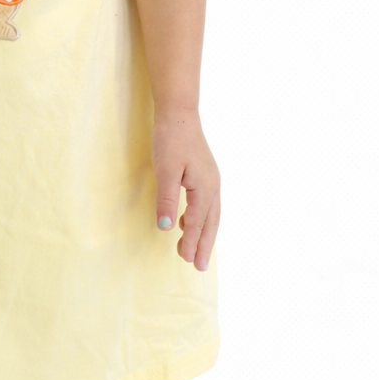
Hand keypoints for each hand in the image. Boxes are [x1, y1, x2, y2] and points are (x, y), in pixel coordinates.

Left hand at [152, 107, 219, 270]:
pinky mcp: (205, 173)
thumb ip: (167, 200)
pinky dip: (200, 217)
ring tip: (195, 250)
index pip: (197, 222)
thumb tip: (167, 228)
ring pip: (211, 214)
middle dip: (205, 245)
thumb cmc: (171, 139)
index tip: (188, 261)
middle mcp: (213, 185)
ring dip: (204, 233)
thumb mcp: (165, 170)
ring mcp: (211, 179)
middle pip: (211, 222)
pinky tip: (187, 221)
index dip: (193, 242)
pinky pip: (207, 203)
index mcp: (204, 187)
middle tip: (200, 267)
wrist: (179, 112)